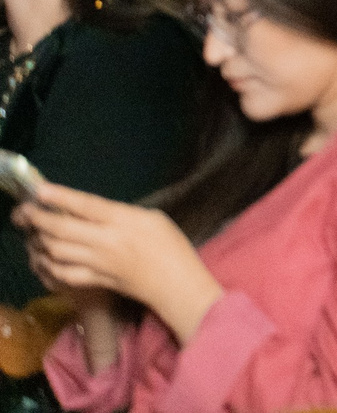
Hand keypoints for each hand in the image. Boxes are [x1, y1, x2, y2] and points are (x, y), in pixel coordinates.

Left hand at [16, 183, 224, 344]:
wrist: (175, 282)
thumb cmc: (170, 245)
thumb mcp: (152, 217)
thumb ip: (120, 213)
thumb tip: (91, 212)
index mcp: (124, 221)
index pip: (86, 206)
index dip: (60, 196)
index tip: (38, 189)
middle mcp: (106, 242)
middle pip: (63, 229)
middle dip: (38, 219)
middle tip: (24, 211)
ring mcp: (98, 264)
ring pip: (56, 251)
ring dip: (39, 241)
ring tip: (32, 232)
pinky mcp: (94, 281)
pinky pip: (62, 273)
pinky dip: (47, 265)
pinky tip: (42, 258)